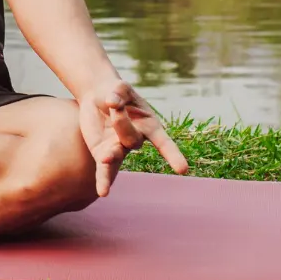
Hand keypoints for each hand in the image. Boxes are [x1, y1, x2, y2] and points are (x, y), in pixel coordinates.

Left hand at [78, 80, 188, 196]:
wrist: (98, 96)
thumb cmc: (116, 92)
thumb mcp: (120, 86)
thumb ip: (119, 91)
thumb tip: (112, 103)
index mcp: (149, 125)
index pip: (163, 142)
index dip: (172, 155)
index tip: (182, 170)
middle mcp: (136, 139)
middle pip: (131, 138)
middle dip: (121, 121)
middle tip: (112, 103)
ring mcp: (119, 148)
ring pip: (117, 154)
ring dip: (111, 155)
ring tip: (105, 156)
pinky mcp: (102, 153)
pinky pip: (104, 169)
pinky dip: (104, 180)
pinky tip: (103, 193)